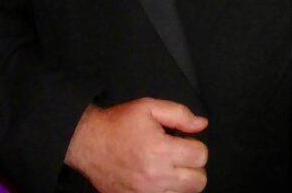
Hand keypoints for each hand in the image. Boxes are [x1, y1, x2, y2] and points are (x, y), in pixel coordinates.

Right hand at [64, 99, 208, 192]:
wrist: (89, 143)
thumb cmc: (118, 124)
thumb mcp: (148, 107)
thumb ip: (179, 114)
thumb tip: (202, 124)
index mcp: (160, 149)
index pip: (200, 155)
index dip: (194, 145)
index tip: (182, 142)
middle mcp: (156, 176)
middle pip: (198, 181)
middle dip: (193, 166)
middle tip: (179, 156)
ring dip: (182, 182)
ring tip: (167, 168)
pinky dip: (167, 192)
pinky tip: (158, 180)